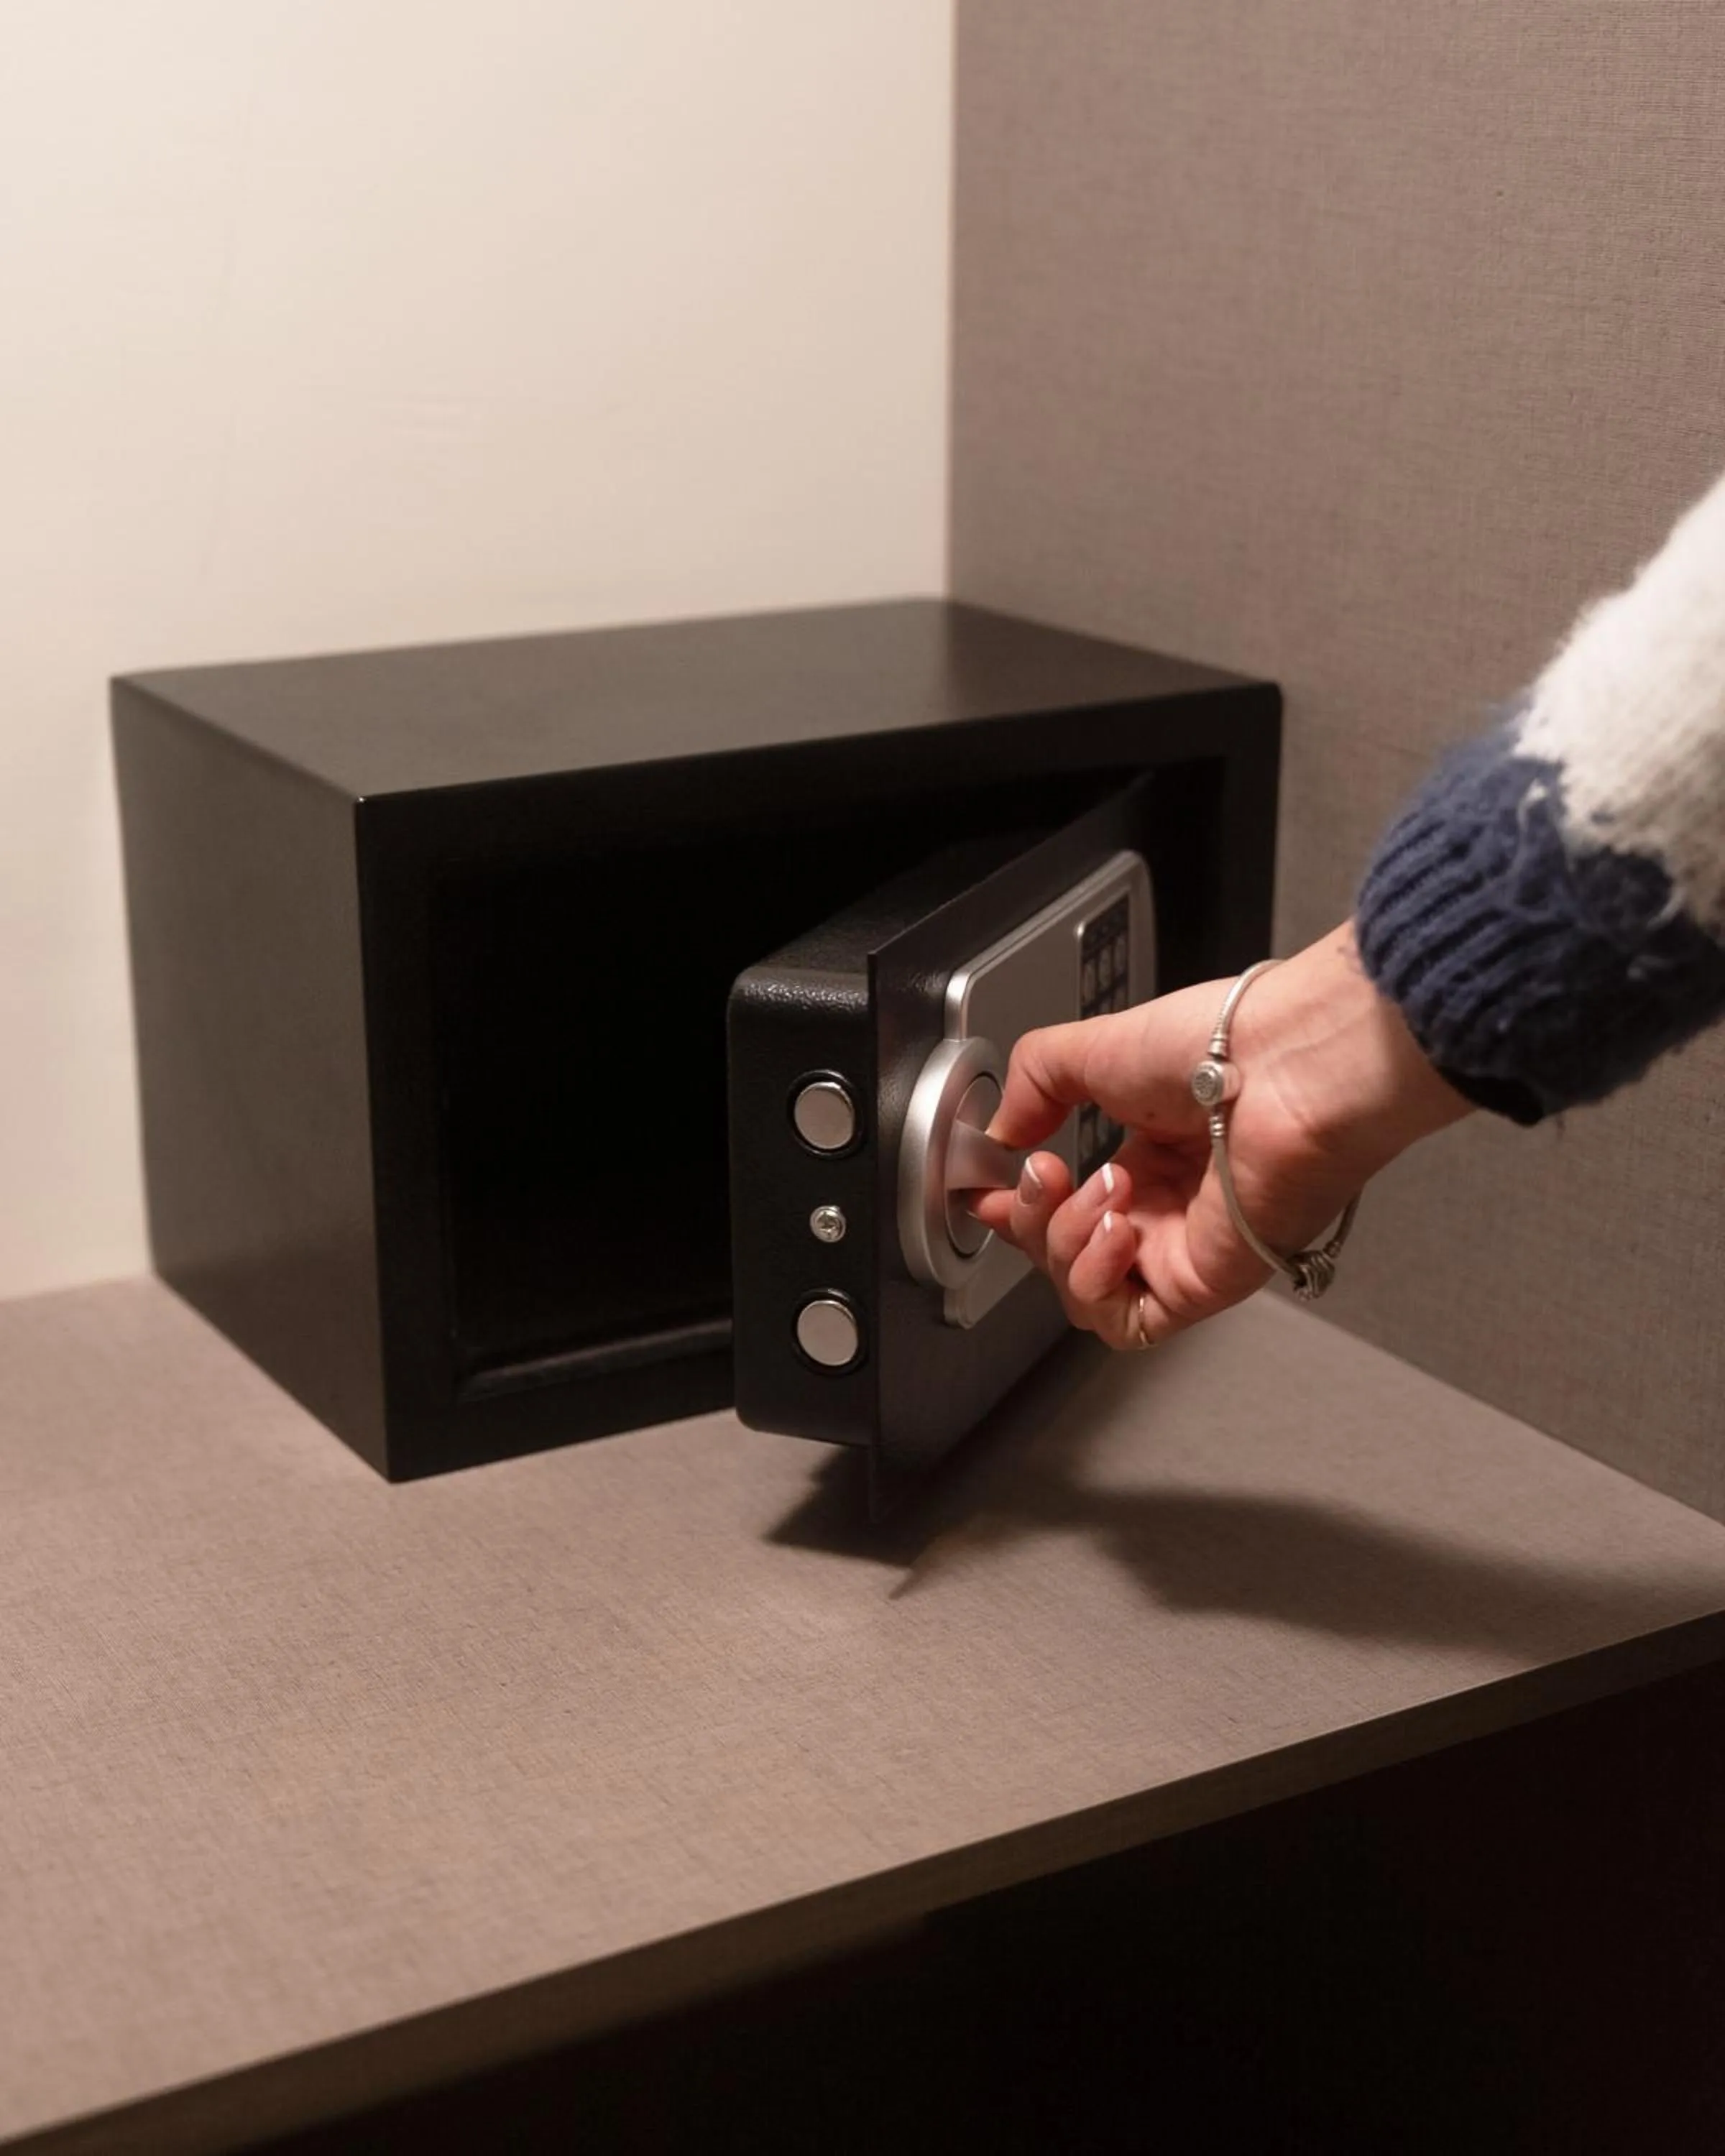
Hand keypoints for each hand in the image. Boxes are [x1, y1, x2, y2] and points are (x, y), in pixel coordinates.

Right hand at [969, 923, 1470, 1348]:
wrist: (1289, 1067)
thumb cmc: (1225, 1044)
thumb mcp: (1097, 1044)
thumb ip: (1035, 1082)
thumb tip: (1001, 1132)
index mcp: (1151, 1155)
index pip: (1067, 1206)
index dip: (1019, 1206)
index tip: (986, 1191)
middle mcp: (1168, 1208)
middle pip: (1062, 1254)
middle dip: (1032, 1218)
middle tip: (1045, 1172)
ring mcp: (1184, 1249)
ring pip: (1084, 1292)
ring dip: (1067, 1243)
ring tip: (1104, 1188)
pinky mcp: (1201, 1285)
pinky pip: (1124, 1322)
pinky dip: (1098, 1283)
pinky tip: (1119, 1231)